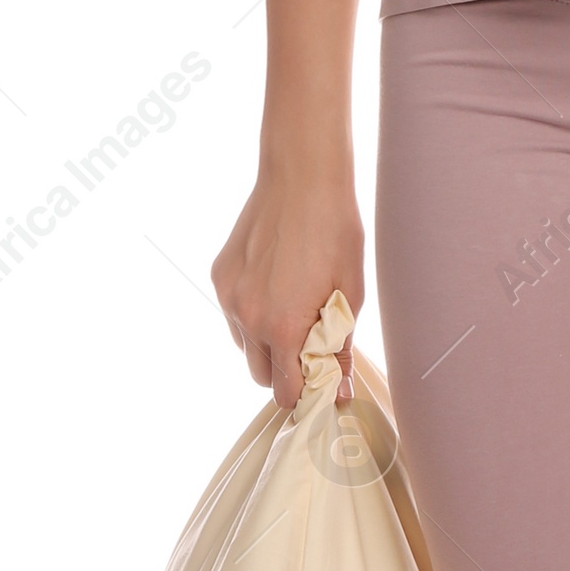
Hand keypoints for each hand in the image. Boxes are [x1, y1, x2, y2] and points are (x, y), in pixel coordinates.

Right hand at [210, 162, 364, 412]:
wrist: (302, 178)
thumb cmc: (335, 233)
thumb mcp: (349, 295)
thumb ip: (338, 349)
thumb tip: (337, 392)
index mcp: (282, 327)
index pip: (285, 391)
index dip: (305, 392)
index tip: (321, 383)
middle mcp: (247, 317)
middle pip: (260, 376)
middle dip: (285, 372)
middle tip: (311, 346)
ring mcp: (229, 297)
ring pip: (244, 345)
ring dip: (266, 343)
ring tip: (293, 309)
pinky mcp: (220, 277)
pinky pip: (234, 314)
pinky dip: (252, 313)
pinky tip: (276, 284)